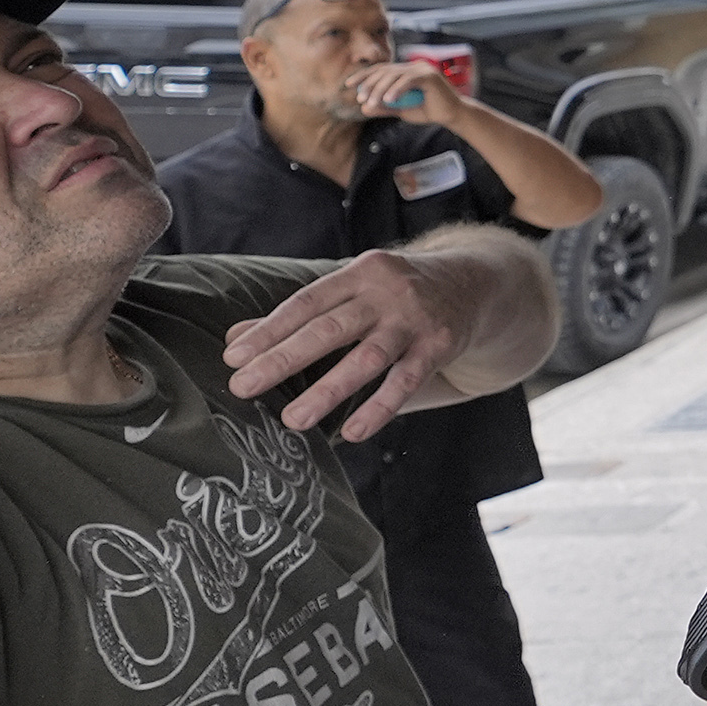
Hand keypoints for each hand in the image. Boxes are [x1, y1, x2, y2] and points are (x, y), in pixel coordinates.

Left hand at [222, 248, 468, 438]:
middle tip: (244, 387)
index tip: (234, 357)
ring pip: (367, 358)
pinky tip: (353, 431)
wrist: (473, 283)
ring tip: (292, 419)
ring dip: (328, 390)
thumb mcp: (352, 290)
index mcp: (360, 273)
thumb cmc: (396, 292)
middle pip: (330, 329)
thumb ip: (299, 314)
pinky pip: (405, 382)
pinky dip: (379, 408)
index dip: (269, 330)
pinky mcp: (439, 346)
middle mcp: (387, 293)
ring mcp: (415, 320)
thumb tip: (237, 337)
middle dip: (284, 359)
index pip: (307, 303)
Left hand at [349, 55, 465, 119]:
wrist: (451, 115)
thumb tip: (364, 107)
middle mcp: (413, 66)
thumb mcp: (401, 110)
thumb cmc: (428, 111)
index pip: (380, 70)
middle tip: (360, 98)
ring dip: (380, 88)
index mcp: (405, 71)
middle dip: (369, 84)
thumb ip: (384, 107)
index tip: (349, 85)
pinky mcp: (429, 76)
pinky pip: (408, 81)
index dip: (363, 75)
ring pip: (394, 75)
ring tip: (372, 101)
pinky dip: (396, 90)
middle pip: (385, 71)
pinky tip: (388, 99)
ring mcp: (421, 69)